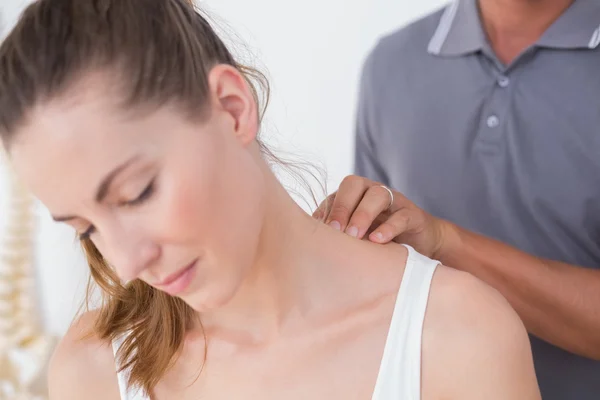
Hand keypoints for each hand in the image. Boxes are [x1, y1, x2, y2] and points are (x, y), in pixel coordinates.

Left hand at [313, 175, 453, 258]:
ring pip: (378, 195)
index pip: (336, 192)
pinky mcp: (413, 215)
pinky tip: (377, 241)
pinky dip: (388, 228)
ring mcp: (395, 201)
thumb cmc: (378, 240)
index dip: (327, 209)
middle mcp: (373, 192)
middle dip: (342, 206)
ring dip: (363, 214)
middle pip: (355, 184)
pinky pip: (401, 216)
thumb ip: (336, 235)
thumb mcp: (355, 237)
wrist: (420, 246)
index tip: (317, 232)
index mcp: (355, 195)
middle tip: (335, 230)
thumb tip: (305, 244)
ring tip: (354, 236)